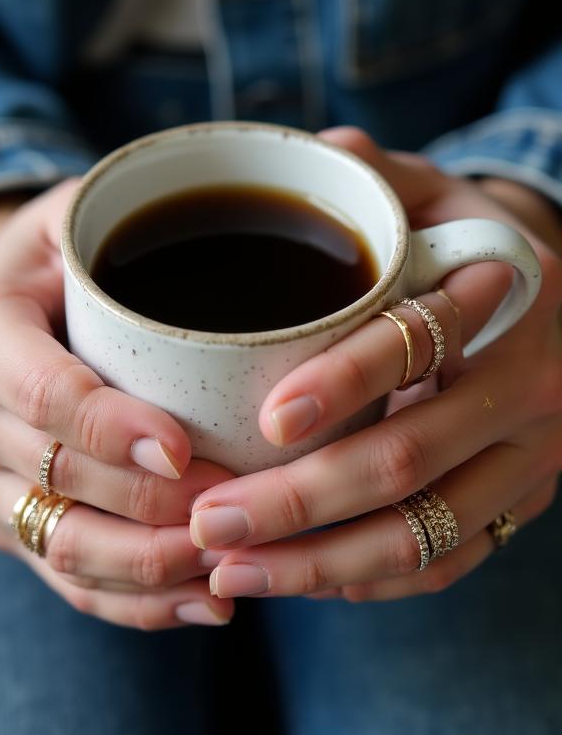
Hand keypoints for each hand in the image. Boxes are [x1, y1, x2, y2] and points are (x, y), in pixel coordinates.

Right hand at [0, 181, 234, 628]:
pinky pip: (71, 579)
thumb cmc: (74, 252)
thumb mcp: (97, 208)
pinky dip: (140, 603)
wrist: (19, 309)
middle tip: (238, 508)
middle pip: (60, 484)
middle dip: (153, 509)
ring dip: (155, 569)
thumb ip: (175, 200)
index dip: (110, 428)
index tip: (189, 446)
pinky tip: (211, 601)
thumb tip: (327, 151)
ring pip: (66, 549)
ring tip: (236, 566)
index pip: (41, 393)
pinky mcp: (15, 522)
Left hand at [189, 128, 561, 602]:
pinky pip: (446, 563)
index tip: (265, 419)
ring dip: (317, 564)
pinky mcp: (519, 506)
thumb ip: (381, 178)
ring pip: (420, 535)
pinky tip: (301, 580)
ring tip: (228, 572)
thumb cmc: (478, 250)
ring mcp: (529, 461)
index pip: (418, 342)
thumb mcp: (441, 196)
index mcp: (504, 299)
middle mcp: (527, 388)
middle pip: (406, 460)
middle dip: (296, 503)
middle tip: (206, 522)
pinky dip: (370, 582)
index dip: (345, 381)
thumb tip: (317, 152)